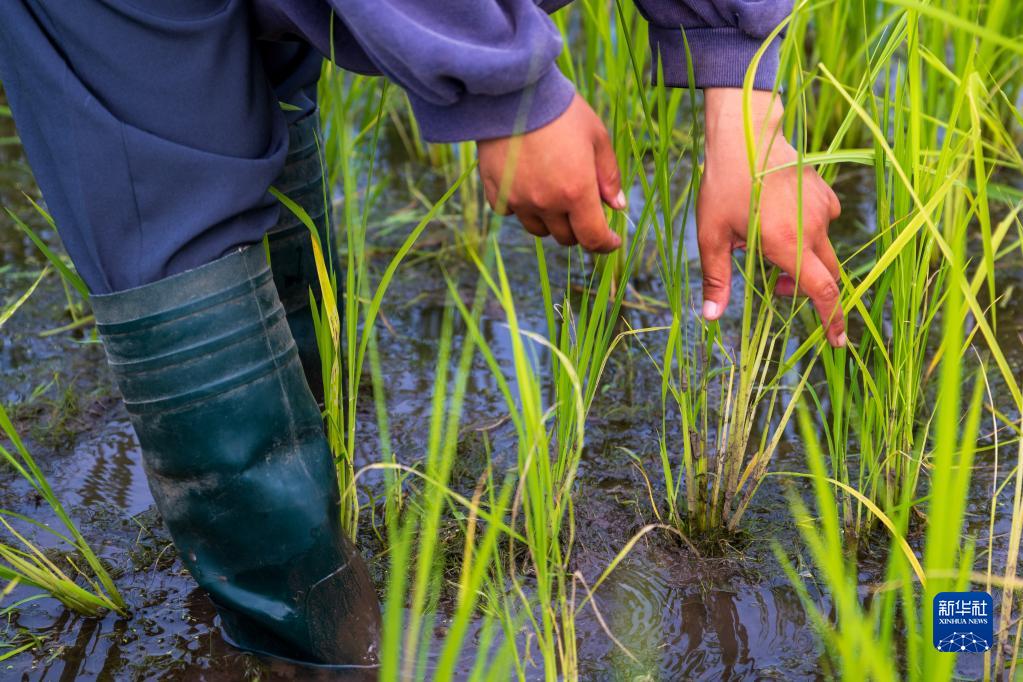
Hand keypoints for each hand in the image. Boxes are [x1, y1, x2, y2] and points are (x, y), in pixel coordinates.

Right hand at [476, 94, 624, 252]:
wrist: (514, 91)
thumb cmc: (562, 111)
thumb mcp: (596, 137)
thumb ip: (608, 175)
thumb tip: (616, 205)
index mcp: (577, 191)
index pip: (593, 238)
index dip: (605, 244)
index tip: (611, 240)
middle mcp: (546, 202)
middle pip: (566, 237)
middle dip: (579, 228)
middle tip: (582, 207)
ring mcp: (519, 199)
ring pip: (538, 229)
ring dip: (550, 220)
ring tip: (553, 194)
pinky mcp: (497, 191)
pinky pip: (510, 212)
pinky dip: (520, 206)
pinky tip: (526, 185)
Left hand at [698, 88, 845, 346]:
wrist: (746, 134)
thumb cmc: (723, 185)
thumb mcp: (711, 236)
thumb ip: (717, 278)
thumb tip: (711, 317)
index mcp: (786, 244)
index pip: (821, 291)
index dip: (832, 319)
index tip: (837, 341)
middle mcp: (812, 228)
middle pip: (826, 275)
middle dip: (807, 291)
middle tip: (777, 290)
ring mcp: (823, 209)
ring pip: (822, 249)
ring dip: (803, 261)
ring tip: (766, 248)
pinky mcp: (825, 193)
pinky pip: (824, 224)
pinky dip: (807, 234)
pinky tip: (781, 221)